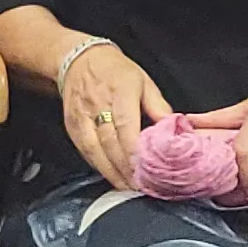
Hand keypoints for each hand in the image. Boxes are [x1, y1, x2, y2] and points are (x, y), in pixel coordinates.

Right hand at [56, 35, 172, 183]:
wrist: (79, 60)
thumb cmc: (115, 71)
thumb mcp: (143, 81)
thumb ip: (158, 106)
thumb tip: (176, 128)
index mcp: (120, 92)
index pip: (126, 126)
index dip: (135, 150)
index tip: (147, 168)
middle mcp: (98, 105)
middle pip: (111, 143)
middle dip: (127, 168)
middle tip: (142, 185)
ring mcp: (81, 117)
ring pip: (95, 150)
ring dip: (112, 172)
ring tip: (127, 186)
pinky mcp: (72, 126)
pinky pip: (85, 151)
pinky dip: (98, 166)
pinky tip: (111, 176)